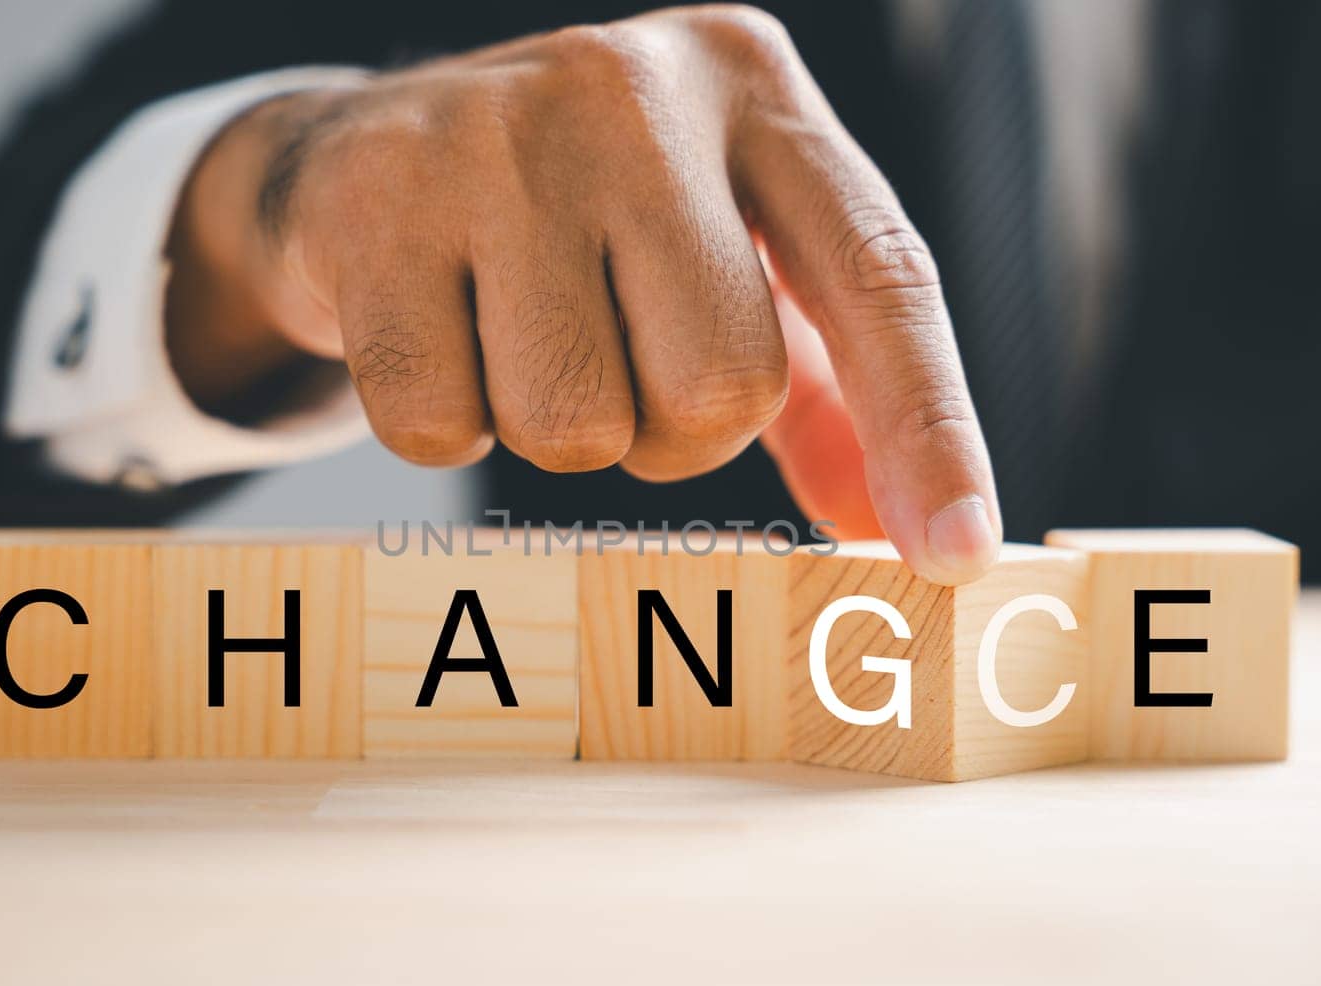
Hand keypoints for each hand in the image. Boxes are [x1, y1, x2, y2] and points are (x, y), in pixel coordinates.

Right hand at [166, 4, 1000, 583]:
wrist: (365, 157)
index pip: (879, 280)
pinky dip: (441, 419)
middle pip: (720, 392)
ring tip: (516, 337)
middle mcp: (637, 91)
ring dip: (557, 431)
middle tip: (614, 359)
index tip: (955, 560)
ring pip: (577, 427)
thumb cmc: (580, 229)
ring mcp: (495, 138)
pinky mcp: (373, 203)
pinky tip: (433, 329)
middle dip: (670, 433)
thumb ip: (822, 390)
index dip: (929, 431)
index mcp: (755, 90)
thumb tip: (913, 541)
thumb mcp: (719, 263)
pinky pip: (438, 428)